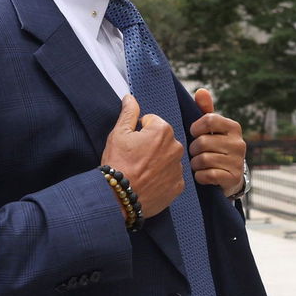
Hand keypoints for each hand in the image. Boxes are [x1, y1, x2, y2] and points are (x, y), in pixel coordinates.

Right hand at [100, 94, 184, 217]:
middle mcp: (176, 147)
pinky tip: (148, 182)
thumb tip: (130, 98)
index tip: (131, 144)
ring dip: (157, 162)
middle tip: (134, 159)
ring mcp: (178, 168)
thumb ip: (128, 113)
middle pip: (162, 140)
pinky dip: (161, 178)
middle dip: (150, 146)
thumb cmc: (117, 163)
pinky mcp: (178, 185)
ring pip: (167, 158)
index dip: (138, 132)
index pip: (152, 122)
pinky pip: (171, 176)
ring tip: (140, 172)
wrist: (118, 197)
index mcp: (162, 130)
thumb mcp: (118, 134)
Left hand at [189, 88, 246, 198]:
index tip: (193, 133)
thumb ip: (205, 110)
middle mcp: (239, 143)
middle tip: (195, 153)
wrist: (230, 176)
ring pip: (203, 159)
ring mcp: (238, 161)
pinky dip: (200, 176)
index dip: (195, 128)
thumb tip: (201, 91)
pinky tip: (202, 175)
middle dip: (193, 149)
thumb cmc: (216, 147)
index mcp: (233, 127)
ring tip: (198, 164)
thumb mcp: (212, 128)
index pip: (209, 120)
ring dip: (195, 164)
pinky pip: (207, 175)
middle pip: (202, 142)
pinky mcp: (233, 178)